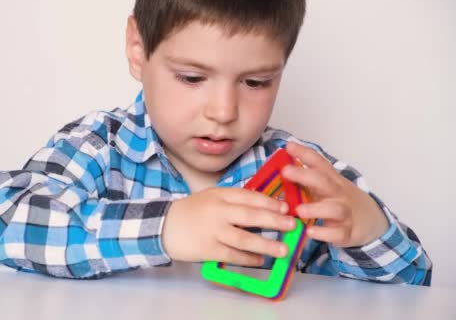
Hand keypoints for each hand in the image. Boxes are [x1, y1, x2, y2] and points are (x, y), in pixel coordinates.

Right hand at [161, 187, 296, 265]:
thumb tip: (265, 205)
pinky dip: (249, 259)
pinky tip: (261, 260)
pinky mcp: (208, 249)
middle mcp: (218, 211)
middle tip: (292, 226)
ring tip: (283, 250)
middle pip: (250, 216)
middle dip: (274, 221)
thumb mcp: (212, 196)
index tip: (286, 208)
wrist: (164, 225)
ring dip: (266, 245)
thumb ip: (234, 199)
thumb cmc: (192, 210)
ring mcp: (213, 231)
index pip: (249, 197)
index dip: (269, 202)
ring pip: (244, 239)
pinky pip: (233, 255)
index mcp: (220, 195)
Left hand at [281, 141, 388, 247]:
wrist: (369, 220)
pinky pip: (337, 233)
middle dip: (304, 175)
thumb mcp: (324, 184)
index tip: (289, 146)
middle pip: (324, 181)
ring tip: (299, 210)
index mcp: (330, 179)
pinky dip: (324, 233)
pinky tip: (310, 232)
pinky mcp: (345, 232)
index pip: (319, 162)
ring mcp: (343, 213)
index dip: (304, 153)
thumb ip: (305, 174)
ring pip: (334, 209)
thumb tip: (283, 159)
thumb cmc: (337, 199)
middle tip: (286, 171)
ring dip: (316, 209)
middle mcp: (337, 193)